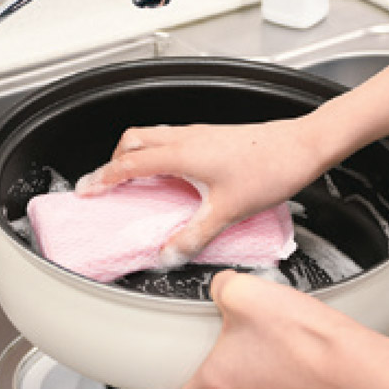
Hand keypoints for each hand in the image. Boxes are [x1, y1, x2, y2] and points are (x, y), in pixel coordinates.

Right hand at [75, 116, 326, 267]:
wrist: (300, 147)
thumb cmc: (269, 169)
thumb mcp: (227, 211)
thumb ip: (194, 235)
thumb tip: (169, 255)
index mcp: (182, 153)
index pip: (128, 164)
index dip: (103, 179)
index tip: (87, 191)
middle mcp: (186, 138)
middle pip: (133, 140)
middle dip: (114, 161)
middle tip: (108, 184)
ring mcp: (200, 133)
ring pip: (153, 135)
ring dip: (137, 154)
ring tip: (136, 180)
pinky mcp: (214, 136)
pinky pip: (173, 139)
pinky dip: (160, 153)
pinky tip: (175, 175)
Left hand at [151, 270, 355, 388]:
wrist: (345, 353)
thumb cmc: (299, 333)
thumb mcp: (244, 290)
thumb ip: (221, 285)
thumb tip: (220, 286)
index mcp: (219, 382)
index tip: (162, 387)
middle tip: (197, 371)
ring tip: (236, 358)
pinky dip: (261, 383)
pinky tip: (270, 355)